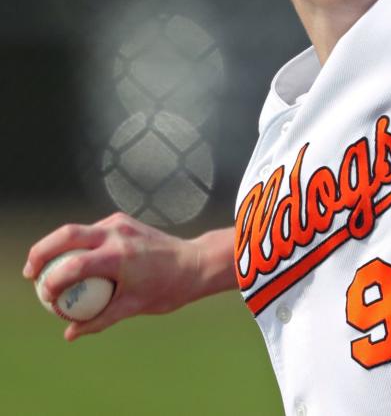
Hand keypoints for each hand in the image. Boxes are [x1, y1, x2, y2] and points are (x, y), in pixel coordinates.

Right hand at [23, 212, 225, 340]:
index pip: (73, 265)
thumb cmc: (167, 288)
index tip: (45, 296)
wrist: (195, 262)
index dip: (52, 281)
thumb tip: (69, 334)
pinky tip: (71, 261)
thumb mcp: (133, 307)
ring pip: (76, 229)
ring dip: (56, 245)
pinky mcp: (122, 220)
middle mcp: (116, 234)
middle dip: (41, 251)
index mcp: (119, 256)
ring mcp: (119, 224)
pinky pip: (91, 230)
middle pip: (66, 235)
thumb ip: (99, 320)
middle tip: (30, 273)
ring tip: (44, 267)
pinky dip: (77, 243)